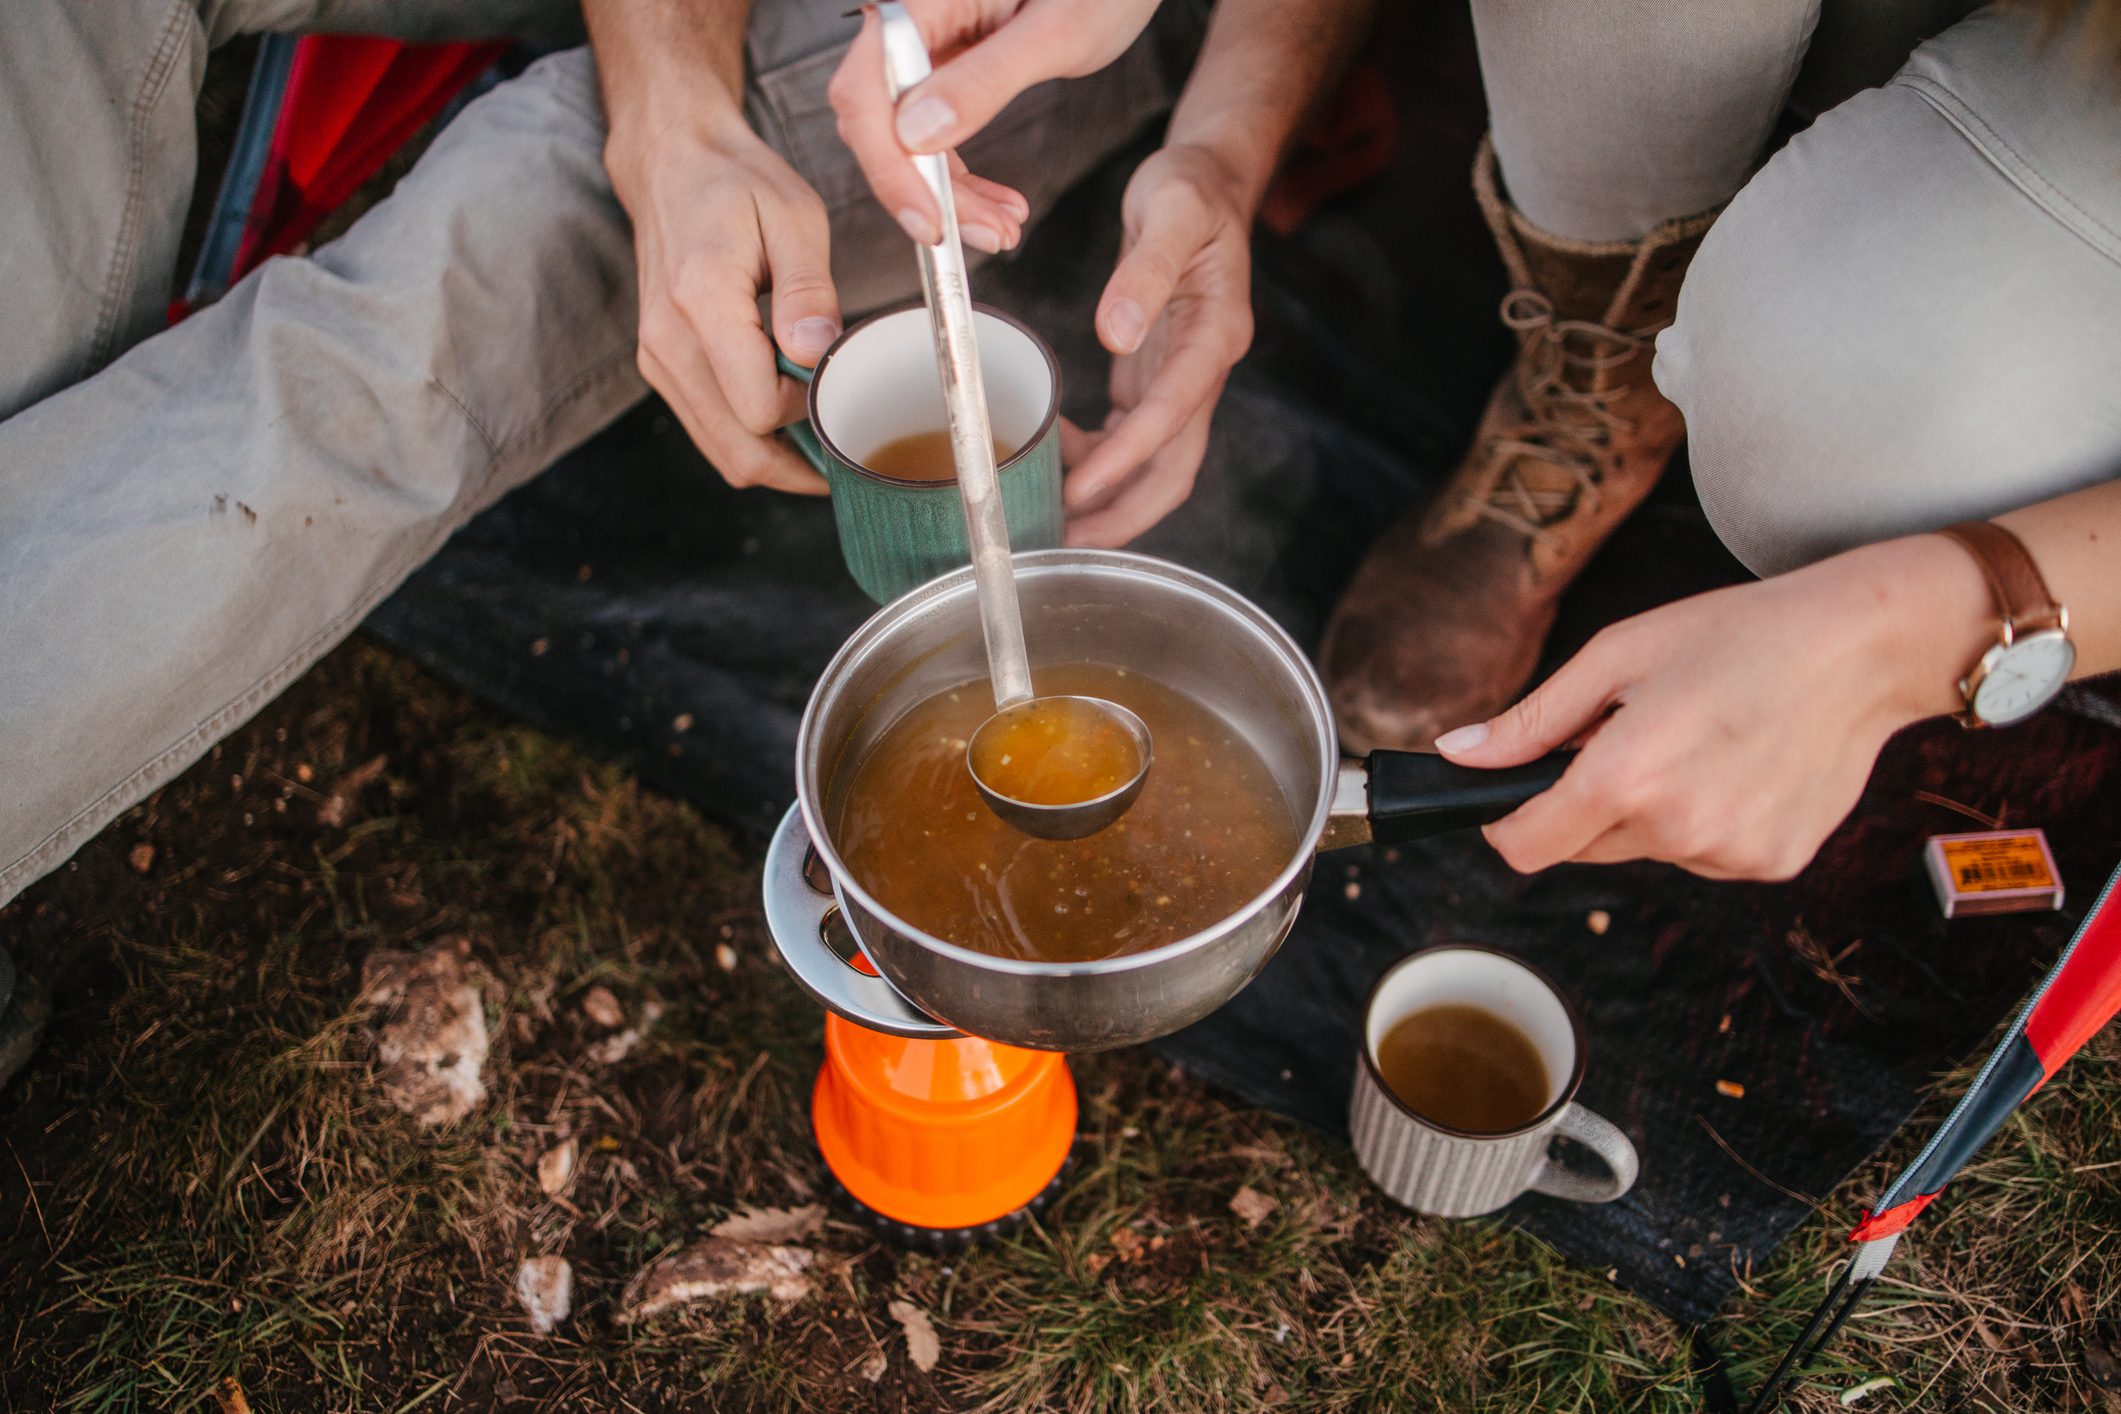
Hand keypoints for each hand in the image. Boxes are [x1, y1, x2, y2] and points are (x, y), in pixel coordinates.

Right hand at [606, 101, 1023, 492]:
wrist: (672, 163)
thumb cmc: (736, 182)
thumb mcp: (794, 218)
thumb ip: (808, 291)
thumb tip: (816, 353)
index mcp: (702, 301)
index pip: (760, 410)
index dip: (808, 411)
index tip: (837, 381)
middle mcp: (668, 342)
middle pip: (737, 452)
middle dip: (799, 464)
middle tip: (847, 446)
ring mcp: (657, 359)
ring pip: (722, 452)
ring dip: (777, 457)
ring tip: (823, 432)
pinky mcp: (660, 364)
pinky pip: (709, 428)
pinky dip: (751, 437)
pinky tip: (788, 413)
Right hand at [828, 0, 1160, 242]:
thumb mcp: (1053, 34)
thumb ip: (985, 80)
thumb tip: (917, 134)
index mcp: (923, 3)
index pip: (866, 93)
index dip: (890, 167)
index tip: (929, 221)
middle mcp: (913, 27)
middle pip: (879, 126)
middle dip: (925, 193)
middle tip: (982, 236)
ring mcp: (926, 53)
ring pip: (906, 143)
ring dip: (949, 198)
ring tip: (1003, 231)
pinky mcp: (946, 75)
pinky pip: (934, 138)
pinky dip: (963, 181)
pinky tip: (1001, 207)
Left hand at [1061, 144, 1254, 546]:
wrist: (1206, 179)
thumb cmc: (1192, 189)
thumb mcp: (1170, 210)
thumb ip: (1145, 273)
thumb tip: (1116, 333)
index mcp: (1216, 335)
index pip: (1171, 414)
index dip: (1126, 458)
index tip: (1080, 489)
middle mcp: (1203, 368)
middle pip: (1173, 467)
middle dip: (1124, 513)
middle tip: (1064, 544)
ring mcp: (1181, 377)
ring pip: (1154, 463)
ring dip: (1109, 499)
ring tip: (1050, 520)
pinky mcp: (1156, 374)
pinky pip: (1131, 435)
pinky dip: (1097, 458)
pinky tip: (1055, 459)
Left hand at [1433, 536, 1995, 879]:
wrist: (1864, 649)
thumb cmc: (1739, 636)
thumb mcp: (1617, 656)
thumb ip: (1530, 720)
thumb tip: (1456, 753)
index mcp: (1624, 777)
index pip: (1524, 846)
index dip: (1504, 821)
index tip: (1511, 794)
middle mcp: (1675, 831)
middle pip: (1582, 847)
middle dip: (1585, 801)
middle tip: (1633, 734)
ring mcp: (1728, 855)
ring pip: (1645, 850)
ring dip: (1650, 810)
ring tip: (1699, 740)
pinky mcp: (1771, 864)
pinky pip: (1704, 854)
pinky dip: (1705, 820)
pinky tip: (1740, 765)